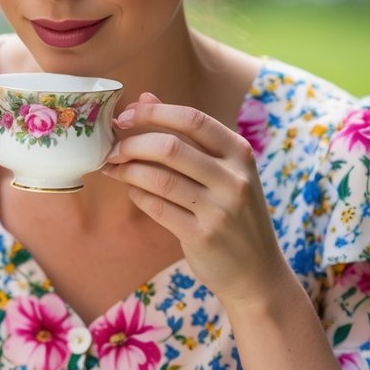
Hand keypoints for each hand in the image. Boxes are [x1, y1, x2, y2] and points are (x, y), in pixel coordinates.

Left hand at [102, 92, 288, 308]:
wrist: (256, 272)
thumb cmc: (234, 213)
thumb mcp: (224, 170)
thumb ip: (187, 135)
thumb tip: (146, 97)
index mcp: (240, 154)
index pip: (194, 119)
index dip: (154, 113)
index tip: (125, 116)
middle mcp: (234, 179)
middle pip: (171, 148)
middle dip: (132, 144)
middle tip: (112, 149)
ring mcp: (220, 210)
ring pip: (160, 179)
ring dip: (128, 170)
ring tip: (113, 169)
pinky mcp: (202, 236)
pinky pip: (158, 208)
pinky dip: (138, 195)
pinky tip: (132, 190)